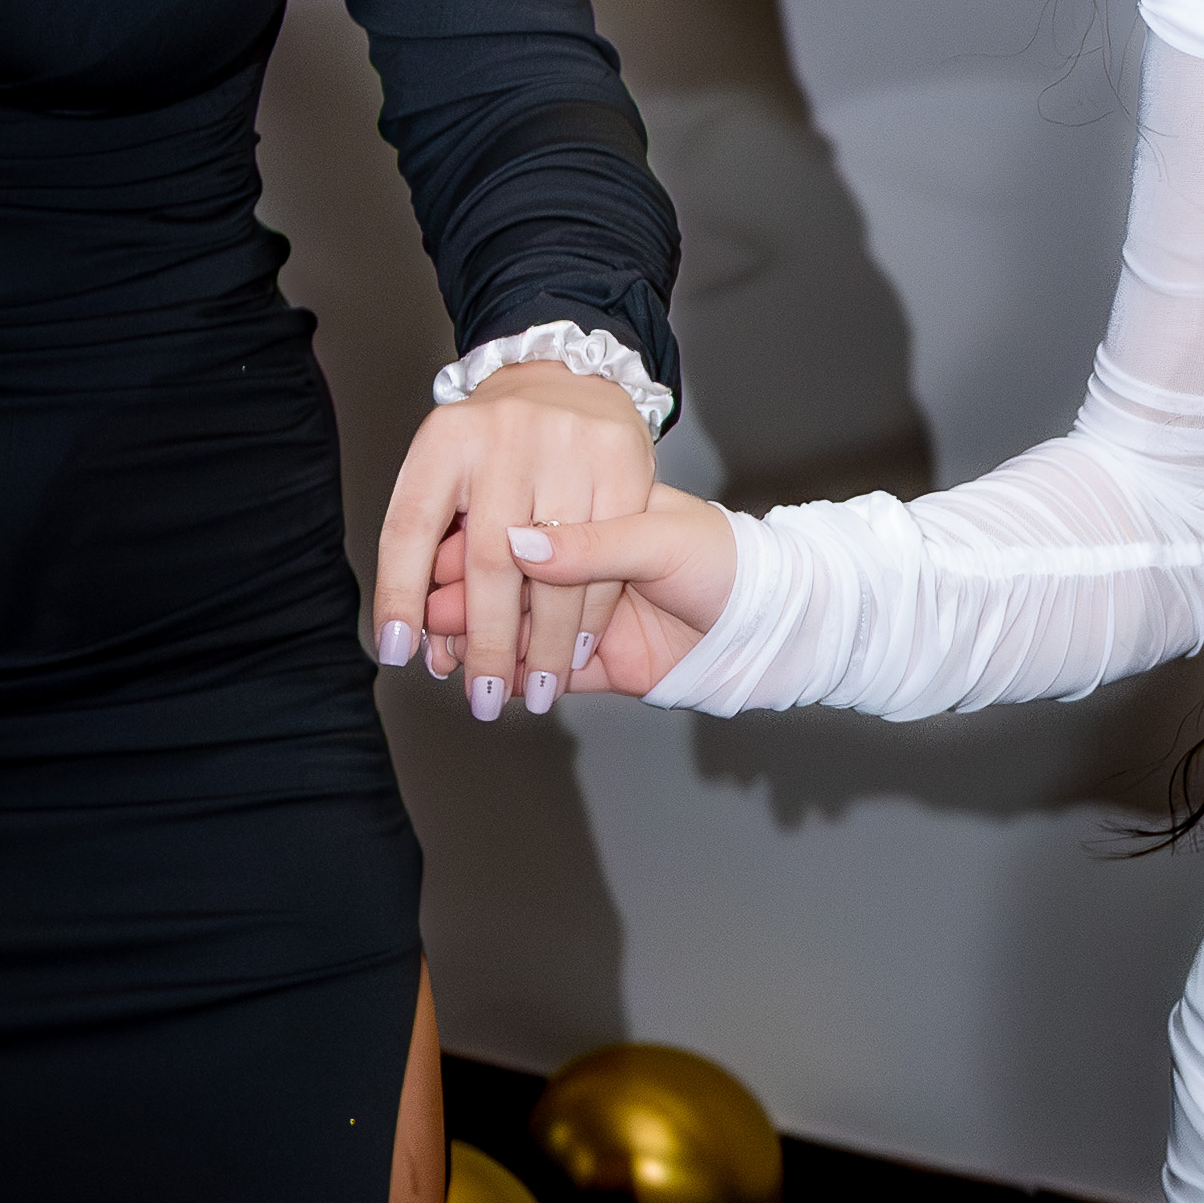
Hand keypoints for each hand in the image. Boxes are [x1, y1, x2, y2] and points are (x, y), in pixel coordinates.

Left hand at [377, 364, 655, 716]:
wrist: (572, 376)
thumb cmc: (499, 448)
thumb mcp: (453, 475)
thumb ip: (432, 548)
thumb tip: (414, 639)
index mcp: (445, 439)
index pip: (408, 526)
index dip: (400, 593)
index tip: (401, 652)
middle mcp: (502, 433)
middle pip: (487, 558)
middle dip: (488, 641)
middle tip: (483, 696)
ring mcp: (566, 441)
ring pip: (552, 566)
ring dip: (546, 642)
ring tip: (539, 690)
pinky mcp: (622, 456)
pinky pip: (608, 554)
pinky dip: (593, 611)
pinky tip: (579, 648)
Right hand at [424, 483, 739, 696]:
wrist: (772, 625)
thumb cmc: (728, 561)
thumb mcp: (661, 539)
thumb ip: (592, 544)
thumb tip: (520, 545)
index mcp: (586, 519)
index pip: (512, 533)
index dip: (470, 552)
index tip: (435, 568)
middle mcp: (578, 567)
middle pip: (503, 587)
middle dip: (464, 606)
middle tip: (431, 621)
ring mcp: (581, 617)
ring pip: (514, 633)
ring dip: (479, 646)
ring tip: (448, 659)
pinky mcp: (593, 665)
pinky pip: (541, 674)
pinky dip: (513, 681)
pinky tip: (489, 684)